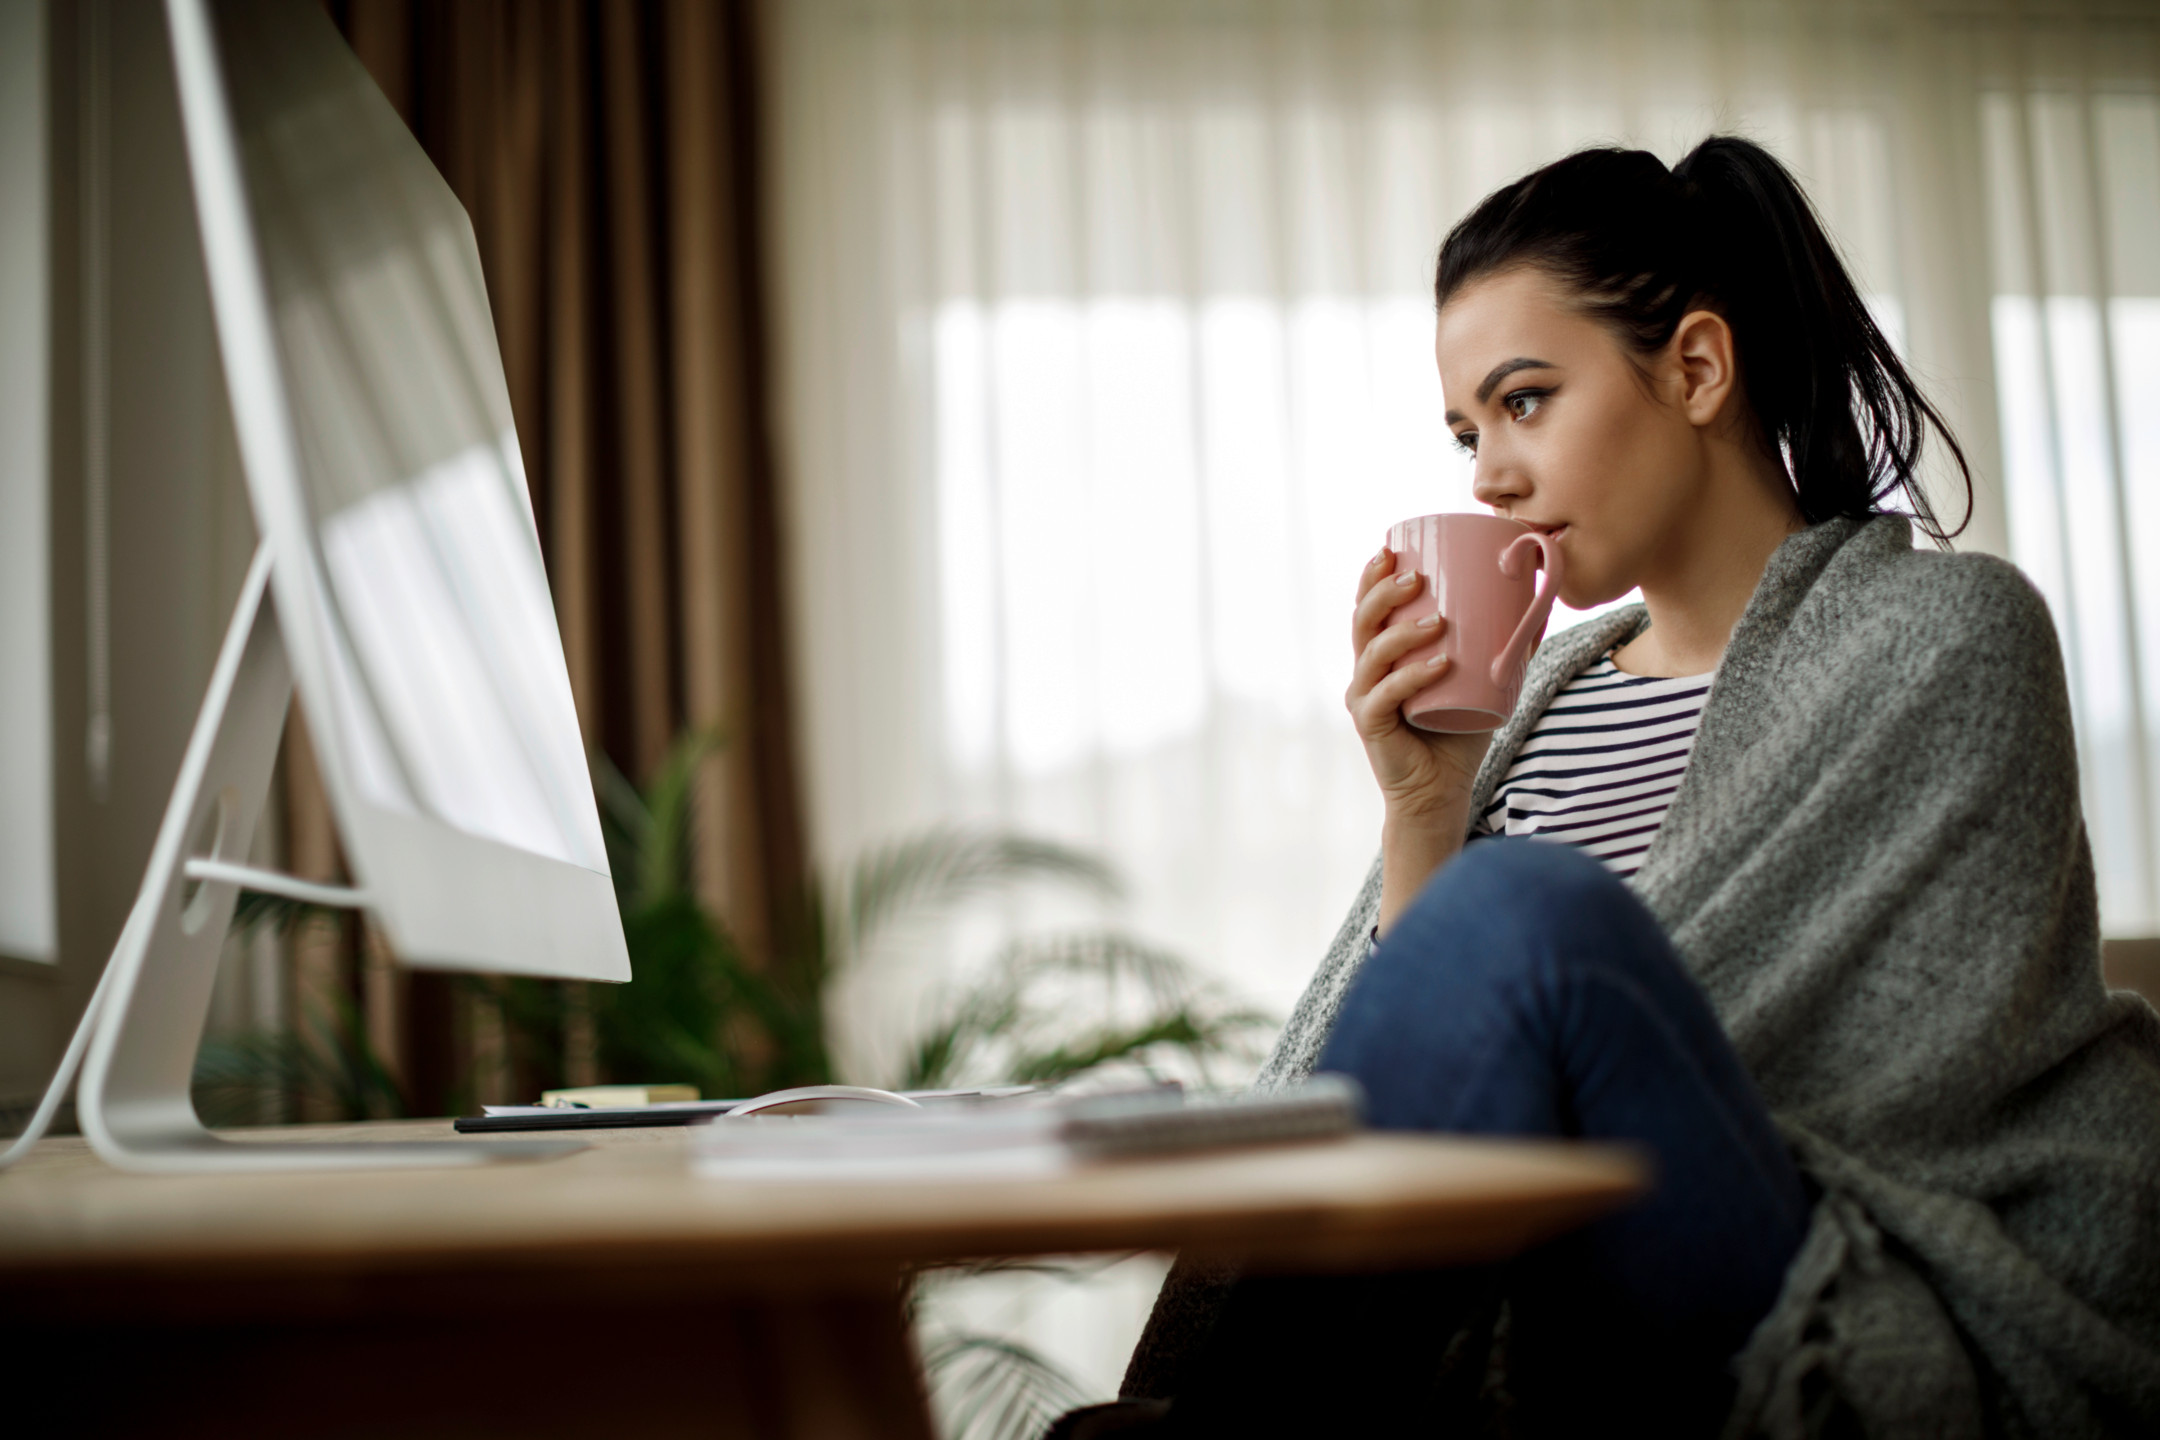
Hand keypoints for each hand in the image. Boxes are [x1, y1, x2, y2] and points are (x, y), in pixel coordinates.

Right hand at [1346, 547, 1493, 928]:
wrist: (1441, 792)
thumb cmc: (1459, 733)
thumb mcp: (1483, 680)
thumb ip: (1504, 646)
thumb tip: (1542, 604)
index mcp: (1382, 656)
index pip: (1369, 608)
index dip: (1373, 577)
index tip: (1390, 547)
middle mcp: (1366, 673)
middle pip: (1362, 623)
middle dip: (1383, 593)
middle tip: (1416, 576)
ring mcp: (1365, 700)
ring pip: (1372, 655)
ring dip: (1403, 632)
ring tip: (1437, 619)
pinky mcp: (1373, 728)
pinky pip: (1388, 696)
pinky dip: (1412, 677)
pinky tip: (1438, 664)